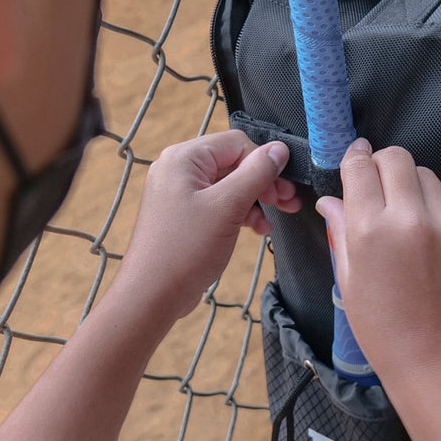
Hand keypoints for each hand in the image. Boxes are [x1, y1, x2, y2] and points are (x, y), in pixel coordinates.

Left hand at [116, 130, 300, 318]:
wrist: (151, 296)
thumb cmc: (186, 248)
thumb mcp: (228, 206)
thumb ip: (257, 173)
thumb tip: (280, 148)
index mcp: (184, 158)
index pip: (237, 144)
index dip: (264, 163)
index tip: (283, 190)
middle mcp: (180, 169)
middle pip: (235, 163)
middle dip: (265, 182)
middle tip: (289, 202)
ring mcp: (181, 193)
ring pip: (230, 185)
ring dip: (257, 199)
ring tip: (279, 216)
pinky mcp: (185, 215)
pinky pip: (220, 203)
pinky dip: (241, 213)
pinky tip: (259, 229)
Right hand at [316, 141, 440, 388]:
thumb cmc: (385, 332)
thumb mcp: (349, 282)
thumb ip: (341, 232)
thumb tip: (331, 201)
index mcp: (372, 230)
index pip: (361, 167)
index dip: (354, 158)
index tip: (353, 159)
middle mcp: (411, 218)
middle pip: (398, 157)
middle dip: (382, 163)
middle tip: (376, 183)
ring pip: (426, 175)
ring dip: (409, 183)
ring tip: (401, 211)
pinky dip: (432, 210)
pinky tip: (425, 239)